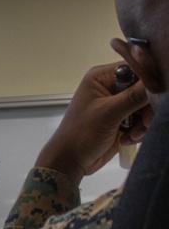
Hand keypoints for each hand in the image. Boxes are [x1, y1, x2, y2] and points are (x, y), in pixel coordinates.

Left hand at [35, 62, 151, 184]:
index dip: (149, 80)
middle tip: (145, 122)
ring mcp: (117, 103)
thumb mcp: (108, 113)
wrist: (71, 161)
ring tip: (133, 135)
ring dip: (143, 122)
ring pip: (145, 105)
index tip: (155, 94)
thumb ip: (134, 96)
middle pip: (144, 88)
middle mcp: (110, 86)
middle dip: (146, 108)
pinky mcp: (122, 118)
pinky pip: (141, 119)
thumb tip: (157, 82)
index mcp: (101, 77)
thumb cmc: (81, 134)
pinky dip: (139, 130)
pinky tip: (128, 139)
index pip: (136, 67)